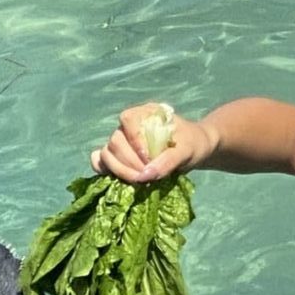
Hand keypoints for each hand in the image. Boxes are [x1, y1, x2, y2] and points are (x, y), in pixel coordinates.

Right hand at [89, 100, 211, 184]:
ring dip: (119, 170)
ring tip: (139, 181)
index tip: (148, 161)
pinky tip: (119, 180)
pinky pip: (100, 161)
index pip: (128, 120)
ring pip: (106, 153)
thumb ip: (168, 161)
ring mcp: (121, 141)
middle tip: (146, 178)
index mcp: (145, 113)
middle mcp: (129, 125)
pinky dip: (104, 170)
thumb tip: (145, 175)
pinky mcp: (118, 157)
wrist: (194, 151)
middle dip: (129, 163)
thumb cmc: (192, 144)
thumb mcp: (187, 150)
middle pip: (115, 141)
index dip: (134, 142)